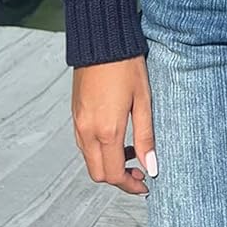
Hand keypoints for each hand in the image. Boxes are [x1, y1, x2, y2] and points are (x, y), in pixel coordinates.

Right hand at [71, 55, 157, 194]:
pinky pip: (84, 143)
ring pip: (90, 159)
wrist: (102, 40)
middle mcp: (87, 130)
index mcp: (106, 130)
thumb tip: (151, 166)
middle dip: (118, 179)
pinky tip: (115, 136)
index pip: (114, 174)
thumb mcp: (143, 100)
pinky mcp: (75, 113)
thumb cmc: (126, 66)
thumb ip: (146, 136)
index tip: (145, 183)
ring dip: (108, 164)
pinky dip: (99, 150)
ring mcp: (78, 122)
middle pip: (98, 173)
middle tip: (139, 171)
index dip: (130, 185)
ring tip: (131, 151)